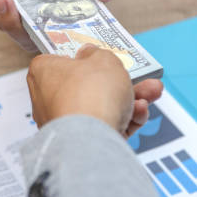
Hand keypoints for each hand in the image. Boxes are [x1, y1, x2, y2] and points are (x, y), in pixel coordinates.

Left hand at [26, 44, 162, 137]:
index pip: (59, 60)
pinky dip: (124, 119)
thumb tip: (90, 54)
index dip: (81, 58)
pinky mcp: (79, 142)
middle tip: (138, 76)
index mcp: (44, 72)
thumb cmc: (89, 94)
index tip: (98, 56)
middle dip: (119, 81)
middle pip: (87, 85)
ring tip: (152, 92)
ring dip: (130, 98)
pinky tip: (139, 112)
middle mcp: (48, 98)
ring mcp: (63, 122)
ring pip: (100, 106)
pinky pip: (104, 126)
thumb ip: (99, 54)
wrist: (90, 140)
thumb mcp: (103, 59)